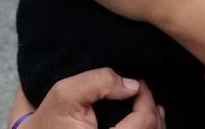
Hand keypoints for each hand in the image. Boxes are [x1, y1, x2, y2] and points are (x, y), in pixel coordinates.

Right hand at [26, 69, 164, 128]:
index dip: (146, 98)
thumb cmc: (50, 119)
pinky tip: (145, 120)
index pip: (144, 122)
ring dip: (154, 121)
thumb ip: (98, 82)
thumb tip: (131, 85)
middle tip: (143, 91)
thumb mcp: (65, 93)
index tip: (138, 83)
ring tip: (146, 104)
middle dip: (152, 109)